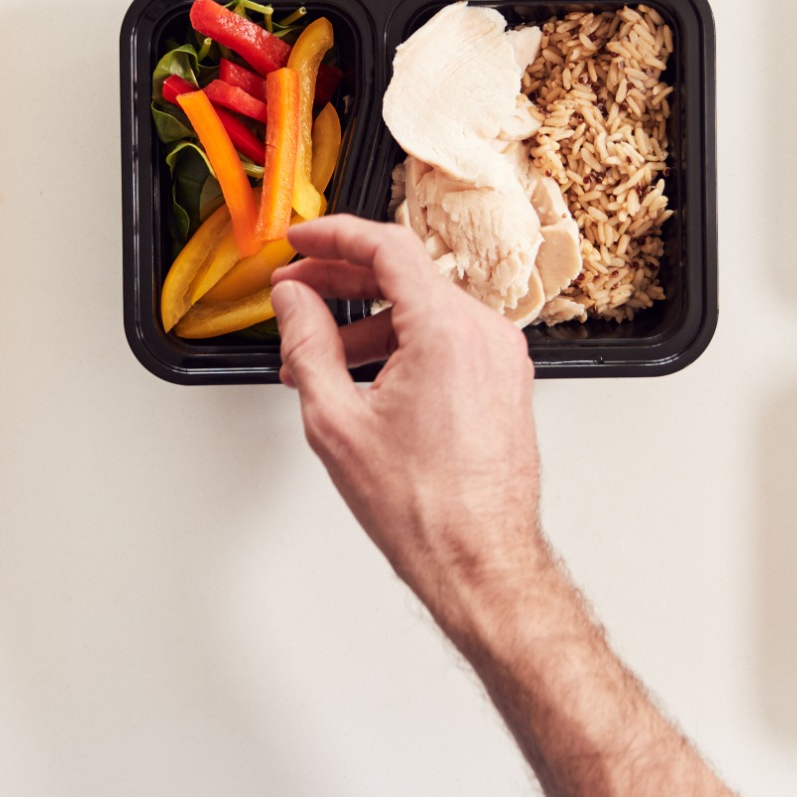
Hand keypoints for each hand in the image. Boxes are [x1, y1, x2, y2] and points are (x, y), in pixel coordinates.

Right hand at [271, 214, 559, 639]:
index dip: (333, 235)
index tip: (299, 240)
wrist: (480, 561)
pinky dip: (402, 347)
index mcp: (448, 330)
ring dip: (366, 323)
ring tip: (318, 359)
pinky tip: (362, 379)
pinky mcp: (504, 381)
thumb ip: (307, 344)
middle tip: (294, 293)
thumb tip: (293, 301)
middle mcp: (485, 333)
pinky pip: (447, 341)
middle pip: (406, 275)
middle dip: (341, 281)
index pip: (387, 246)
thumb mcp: (337, 420)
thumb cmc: (424, 508)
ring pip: (424, 311)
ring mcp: (501, 358)